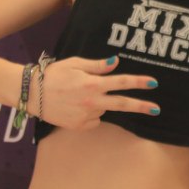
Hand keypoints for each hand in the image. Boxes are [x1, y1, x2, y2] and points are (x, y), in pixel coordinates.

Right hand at [35, 55, 157, 130]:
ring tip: (79, 95)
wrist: (31, 94)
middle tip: (157, 109)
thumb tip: (116, 62)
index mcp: (92, 84)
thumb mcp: (75, 64)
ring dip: (100, 103)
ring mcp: (85, 116)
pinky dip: (90, 114)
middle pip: (122, 104)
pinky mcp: (78, 126)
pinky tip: (76, 107)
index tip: (154, 83)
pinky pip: (93, 120)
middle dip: (142, 106)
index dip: (138, 82)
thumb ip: (97, 65)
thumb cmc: (53, 75)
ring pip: (103, 109)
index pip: (121, 82)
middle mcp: (91, 101)